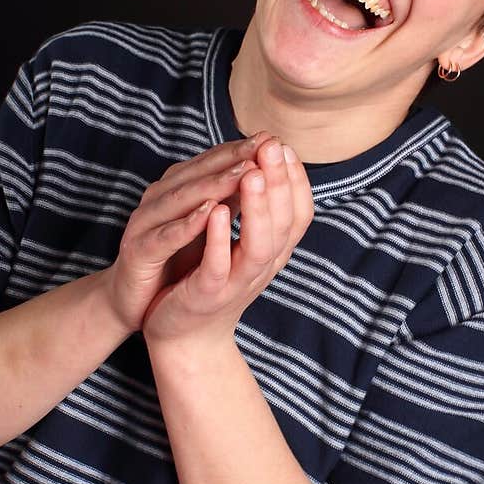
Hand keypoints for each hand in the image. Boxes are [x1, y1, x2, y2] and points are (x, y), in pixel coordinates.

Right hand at [103, 132, 274, 334]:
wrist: (135, 302)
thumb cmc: (175, 260)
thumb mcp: (208, 227)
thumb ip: (230, 200)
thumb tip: (268, 175)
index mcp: (178, 189)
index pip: (213, 162)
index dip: (243, 149)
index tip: (274, 139)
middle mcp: (160, 198)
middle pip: (199, 172)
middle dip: (234, 158)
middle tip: (264, 145)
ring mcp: (146, 222)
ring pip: (182, 198)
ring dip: (215, 184)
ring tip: (246, 172)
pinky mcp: (138, 250)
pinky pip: (165, 235)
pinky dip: (188, 224)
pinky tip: (211, 213)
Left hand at [140, 136, 313, 348]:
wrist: (184, 337)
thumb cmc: (210, 281)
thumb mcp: (240, 244)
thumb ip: (254, 211)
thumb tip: (265, 163)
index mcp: (272, 253)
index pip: (299, 214)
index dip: (296, 181)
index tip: (285, 146)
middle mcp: (262, 267)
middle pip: (284, 223)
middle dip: (280, 183)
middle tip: (274, 147)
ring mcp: (237, 283)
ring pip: (259, 245)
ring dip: (257, 208)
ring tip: (252, 173)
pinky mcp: (208, 296)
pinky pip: (219, 267)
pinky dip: (219, 239)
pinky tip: (215, 212)